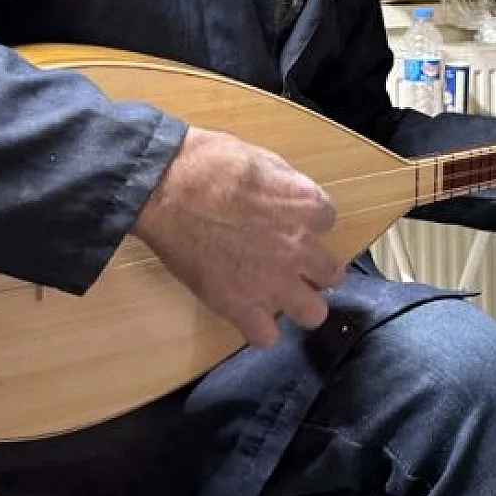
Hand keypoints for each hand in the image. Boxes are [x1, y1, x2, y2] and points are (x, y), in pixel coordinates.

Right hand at [131, 128, 343, 348]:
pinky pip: (265, 336)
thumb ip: (285, 185)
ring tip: (280, 296)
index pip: (328, 222)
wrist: (164, 188)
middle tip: (293, 265)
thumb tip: (288, 197)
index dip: (309, 223)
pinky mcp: (238, 305)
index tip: (292, 222)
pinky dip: (259, 329)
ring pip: (312, 313)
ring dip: (300, 305)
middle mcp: (299, 248)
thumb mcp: (261, 158)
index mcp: (307, 207)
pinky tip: (248, 314)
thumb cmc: (208, 164)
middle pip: (330, 273)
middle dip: (315, 270)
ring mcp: (272, 281)